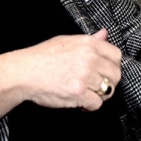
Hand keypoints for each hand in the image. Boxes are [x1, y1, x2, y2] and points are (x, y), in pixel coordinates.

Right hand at [0, 28, 121, 121]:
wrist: (24, 72)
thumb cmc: (42, 56)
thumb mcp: (66, 41)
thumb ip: (89, 39)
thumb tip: (104, 34)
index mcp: (87, 44)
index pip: (116, 55)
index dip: (112, 65)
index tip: (105, 71)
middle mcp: (89, 58)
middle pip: (115, 75)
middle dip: (107, 82)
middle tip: (95, 85)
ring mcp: (84, 76)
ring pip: (108, 91)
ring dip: (98, 95)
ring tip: (85, 93)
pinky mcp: (79, 93)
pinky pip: (96, 104)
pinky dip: (89, 106)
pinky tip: (79, 101)